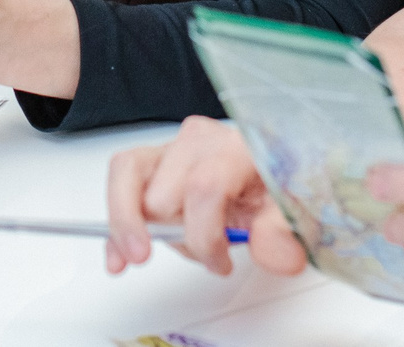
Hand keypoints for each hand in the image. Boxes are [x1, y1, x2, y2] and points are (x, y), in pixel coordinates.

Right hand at [106, 116, 301, 278]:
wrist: (263, 172)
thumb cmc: (271, 188)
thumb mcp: (289, 210)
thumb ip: (283, 232)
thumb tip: (274, 251)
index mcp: (234, 147)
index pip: (203, 188)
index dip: (205, 237)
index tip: (220, 262)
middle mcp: (196, 141)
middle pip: (164, 189)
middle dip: (178, 234)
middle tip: (204, 253)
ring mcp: (169, 150)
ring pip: (127, 174)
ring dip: (127, 222)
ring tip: (134, 256)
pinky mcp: (149, 165)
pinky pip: (118, 184)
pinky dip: (114, 226)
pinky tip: (117, 257)